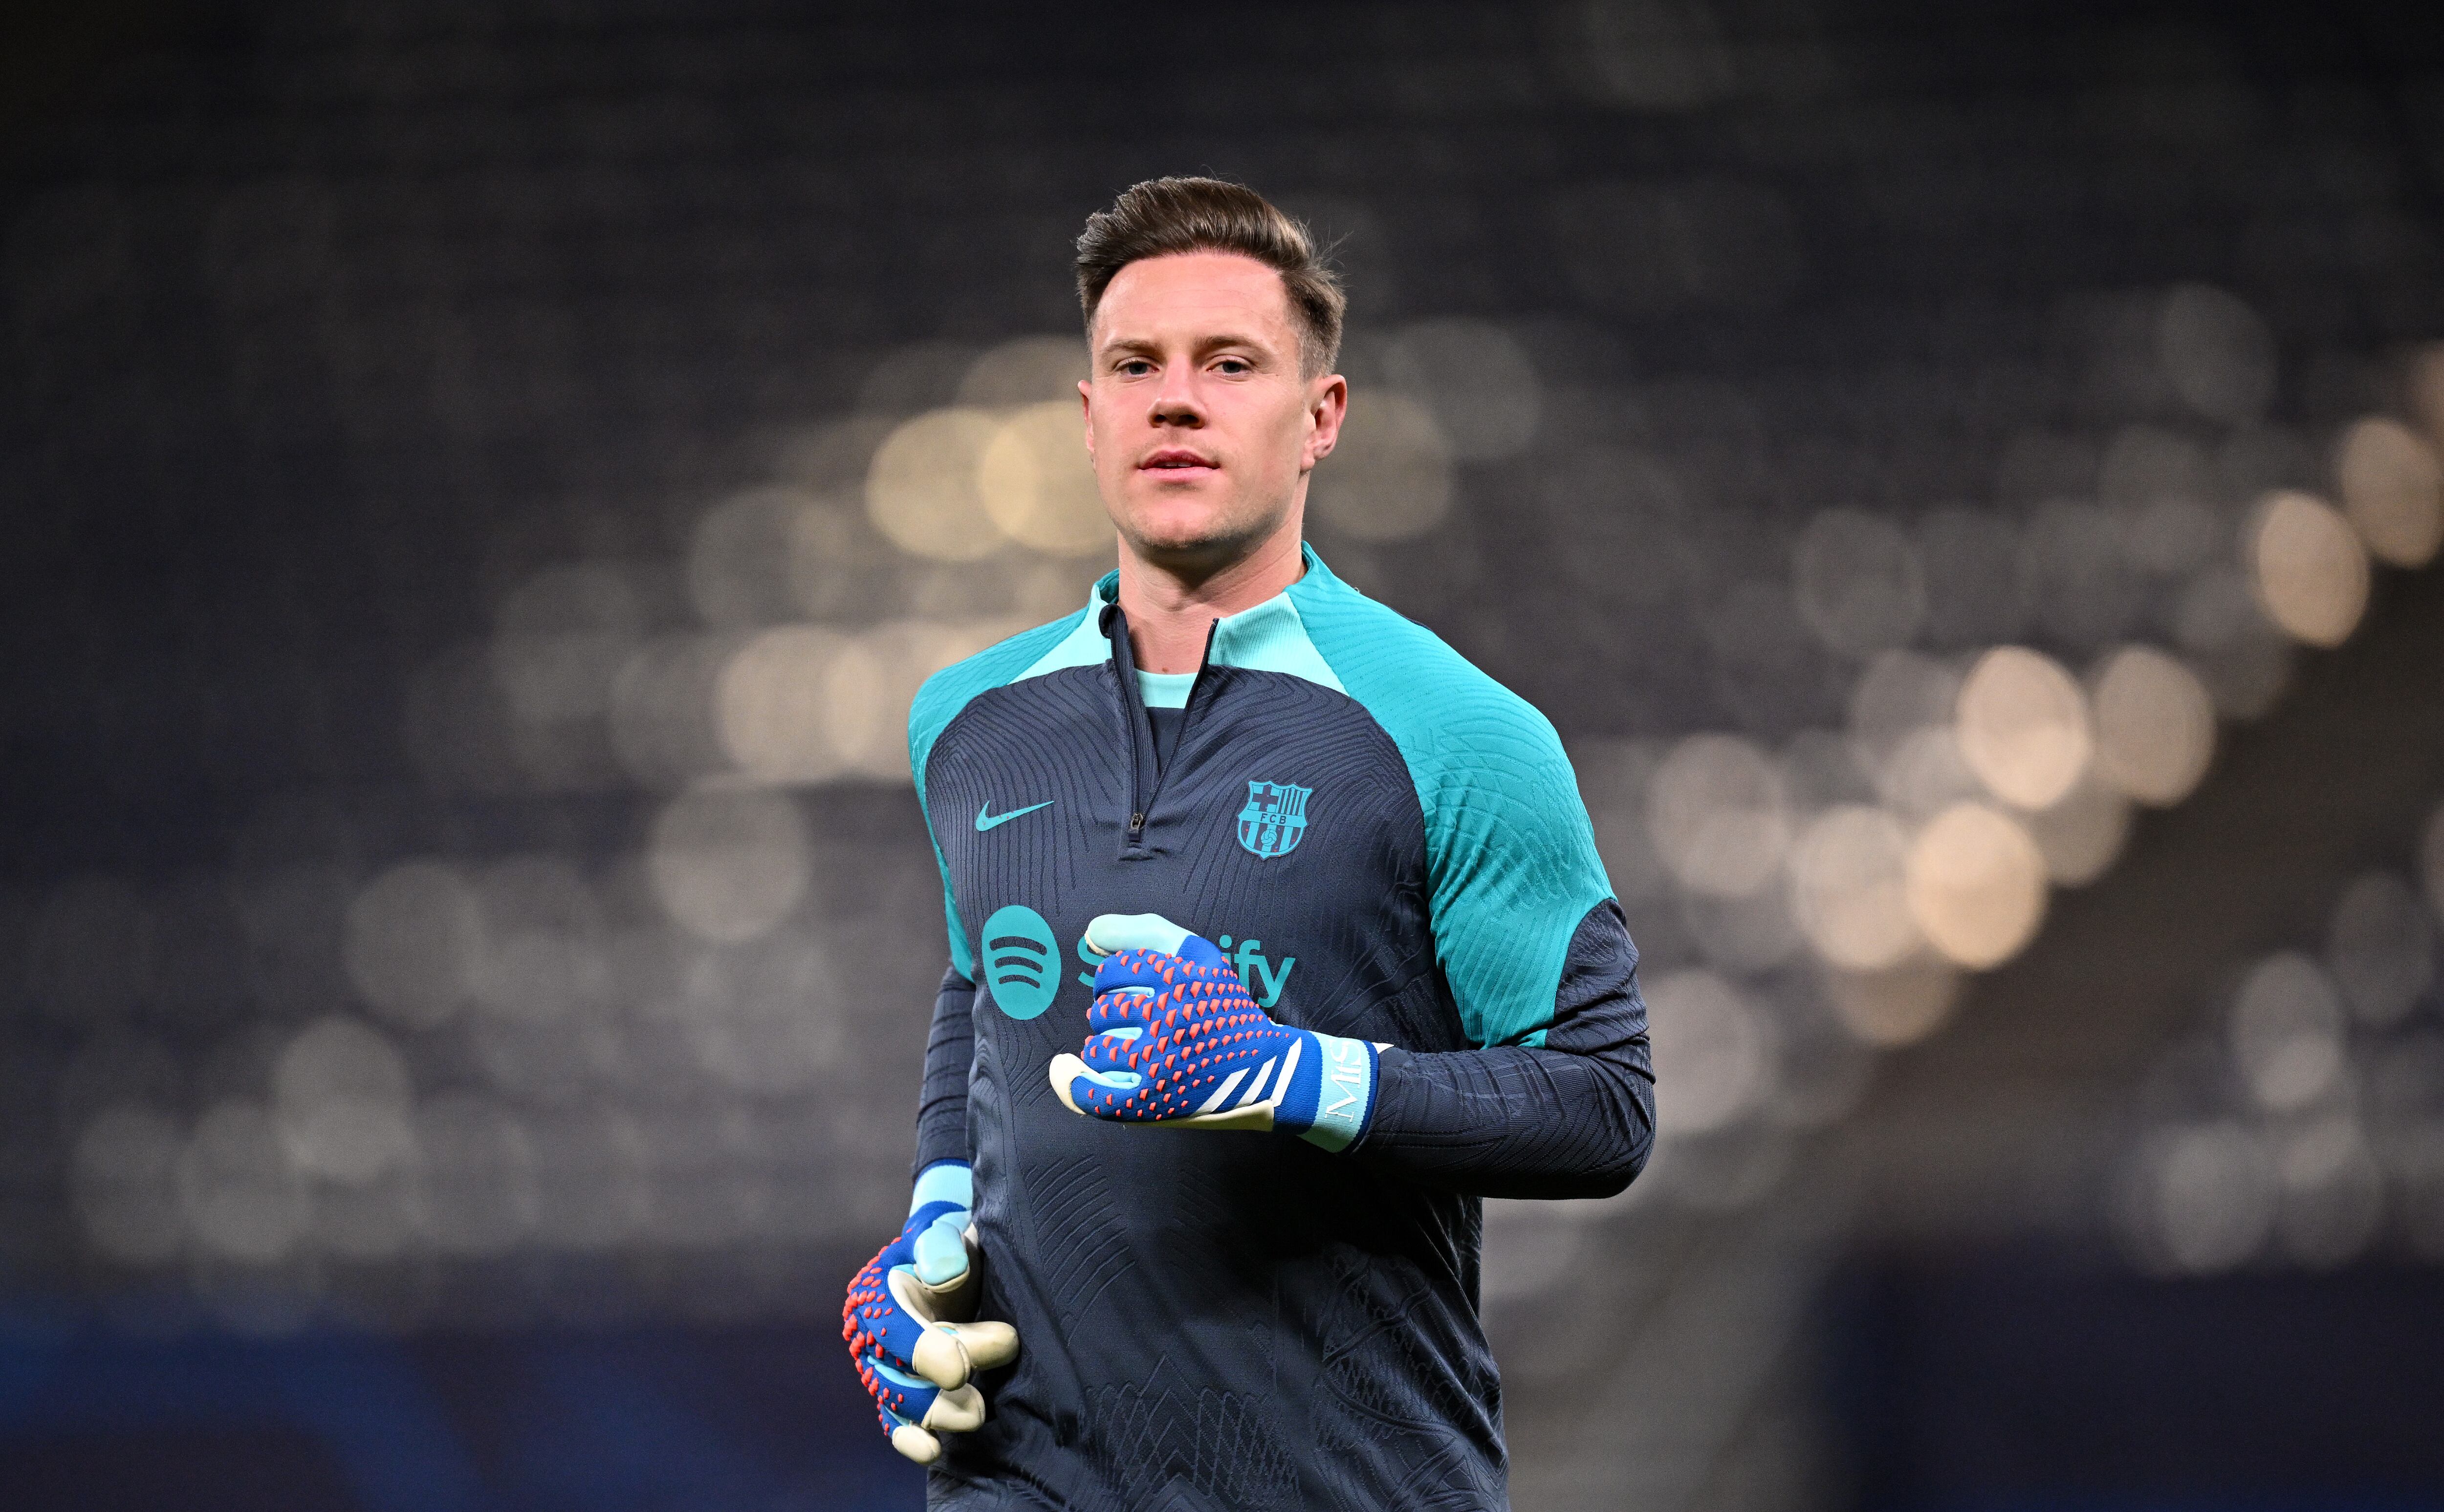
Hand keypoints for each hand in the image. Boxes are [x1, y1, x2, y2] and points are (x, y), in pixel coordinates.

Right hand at [841, 1164, 1019, 1463]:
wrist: (950, 1265)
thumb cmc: (949, 1246)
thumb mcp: (946, 1230)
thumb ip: (942, 1244)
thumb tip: (943, 1274)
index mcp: (876, 1295)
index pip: (896, 1333)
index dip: (931, 1352)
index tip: (969, 1363)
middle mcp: (872, 1340)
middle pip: (902, 1378)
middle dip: (950, 1382)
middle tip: (1002, 1356)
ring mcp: (884, 1373)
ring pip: (903, 1407)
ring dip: (943, 1413)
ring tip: (981, 1409)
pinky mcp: (900, 1397)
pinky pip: (896, 1426)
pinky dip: (911, 1441)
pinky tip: (933, 1451)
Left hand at [1048, 913, 1379, 1150]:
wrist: (1270, 1072)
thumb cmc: (1226, 1010)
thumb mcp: (1201, 957)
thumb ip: (1146, 932)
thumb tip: (1089, 932)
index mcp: (1181, 978)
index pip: (1114, 971)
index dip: (1111, 981)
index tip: (1126, 992)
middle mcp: (1170, 1016)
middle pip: (1103, 1010)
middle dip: (1108, 1015)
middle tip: (1132, 1026)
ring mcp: (1162, 1062)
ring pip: (1098, 1049)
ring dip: (1101, 1049)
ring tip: (1123, 1051)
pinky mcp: (1156, 1103)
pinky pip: (1095, 1094)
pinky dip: (1073, 1085)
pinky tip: (1065, 1071)